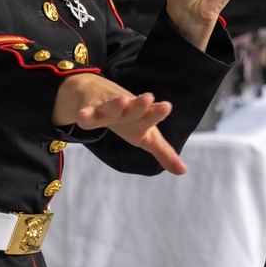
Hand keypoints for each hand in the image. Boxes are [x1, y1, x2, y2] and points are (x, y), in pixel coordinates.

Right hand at [52, 73, 183, 174]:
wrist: (96, 94)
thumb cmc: (128, 119)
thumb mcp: (146, 136)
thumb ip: (164, 153)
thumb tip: (183, 171)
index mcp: (142, 117)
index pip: (152, 115)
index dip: (158, 111)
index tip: (167, 106)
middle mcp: (127, 110)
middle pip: (134, 107)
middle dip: (140, 104)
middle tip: (148, 97)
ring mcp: (108, 109)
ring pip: (112, 107)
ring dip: (116, 105)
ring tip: (122, 101)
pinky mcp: (89, 110)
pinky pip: (87, 114)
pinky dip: (85, 115)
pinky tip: (82, 116)